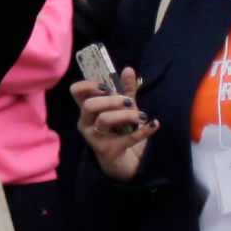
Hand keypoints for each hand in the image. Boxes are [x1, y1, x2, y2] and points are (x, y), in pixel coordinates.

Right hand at [71, 67, 156, 182]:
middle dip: (111, 100)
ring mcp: (95, 137)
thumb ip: (126, 90)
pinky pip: (126, 139)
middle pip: (89, 105)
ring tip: (141, 115)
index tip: (106, 86)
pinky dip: (143, 131)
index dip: (88, 85)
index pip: (76, 92)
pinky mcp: (108, 150)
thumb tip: (128, 69)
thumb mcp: (124, 109)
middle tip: (129, 101)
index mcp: (87, 109)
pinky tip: (154, 124)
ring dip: (126, 115)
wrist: (125, 160)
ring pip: (104, 120)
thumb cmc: (121, 131)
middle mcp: (86, 122)